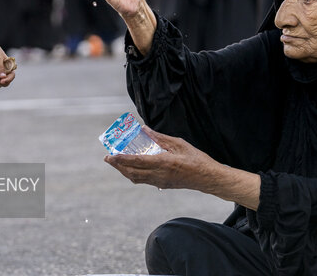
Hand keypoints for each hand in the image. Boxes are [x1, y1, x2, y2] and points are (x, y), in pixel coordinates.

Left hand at [104, 126, 220, 190]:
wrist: (207, 178)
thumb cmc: (196, 159)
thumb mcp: (179, 144)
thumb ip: (160, 138)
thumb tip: (144, 130)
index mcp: (164, 163)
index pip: (137, 162)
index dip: (121, 159)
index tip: (110, 156)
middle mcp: (159, 175)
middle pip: (132, 172)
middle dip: (118, 166)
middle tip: (108, 158)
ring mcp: (160, 182)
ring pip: (136, 178)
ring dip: (124, 171)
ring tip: (117, 162)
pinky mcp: (163, 185)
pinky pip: (143, 180)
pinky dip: (134, 174)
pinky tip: (132, 168)